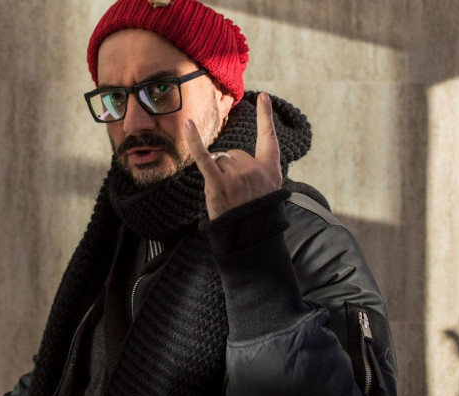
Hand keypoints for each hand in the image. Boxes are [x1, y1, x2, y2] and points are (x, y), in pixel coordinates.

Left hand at [184, 92, 282, 219]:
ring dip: (218, 173)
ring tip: (226, 194)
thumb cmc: (255, 213)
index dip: (265, 116)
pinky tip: (188, 125)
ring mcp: (236, 177)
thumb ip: (256, 171)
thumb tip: (225, 157)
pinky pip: (204, 157)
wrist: (249, 236)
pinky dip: (194, 141)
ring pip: (220, 159)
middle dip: (229, 169)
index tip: (263, 97)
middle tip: (235, 192)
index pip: (268, 137)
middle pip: (233, 153)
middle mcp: (254, 169)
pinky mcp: (219, 184)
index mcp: (270, 169)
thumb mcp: (268, 190)